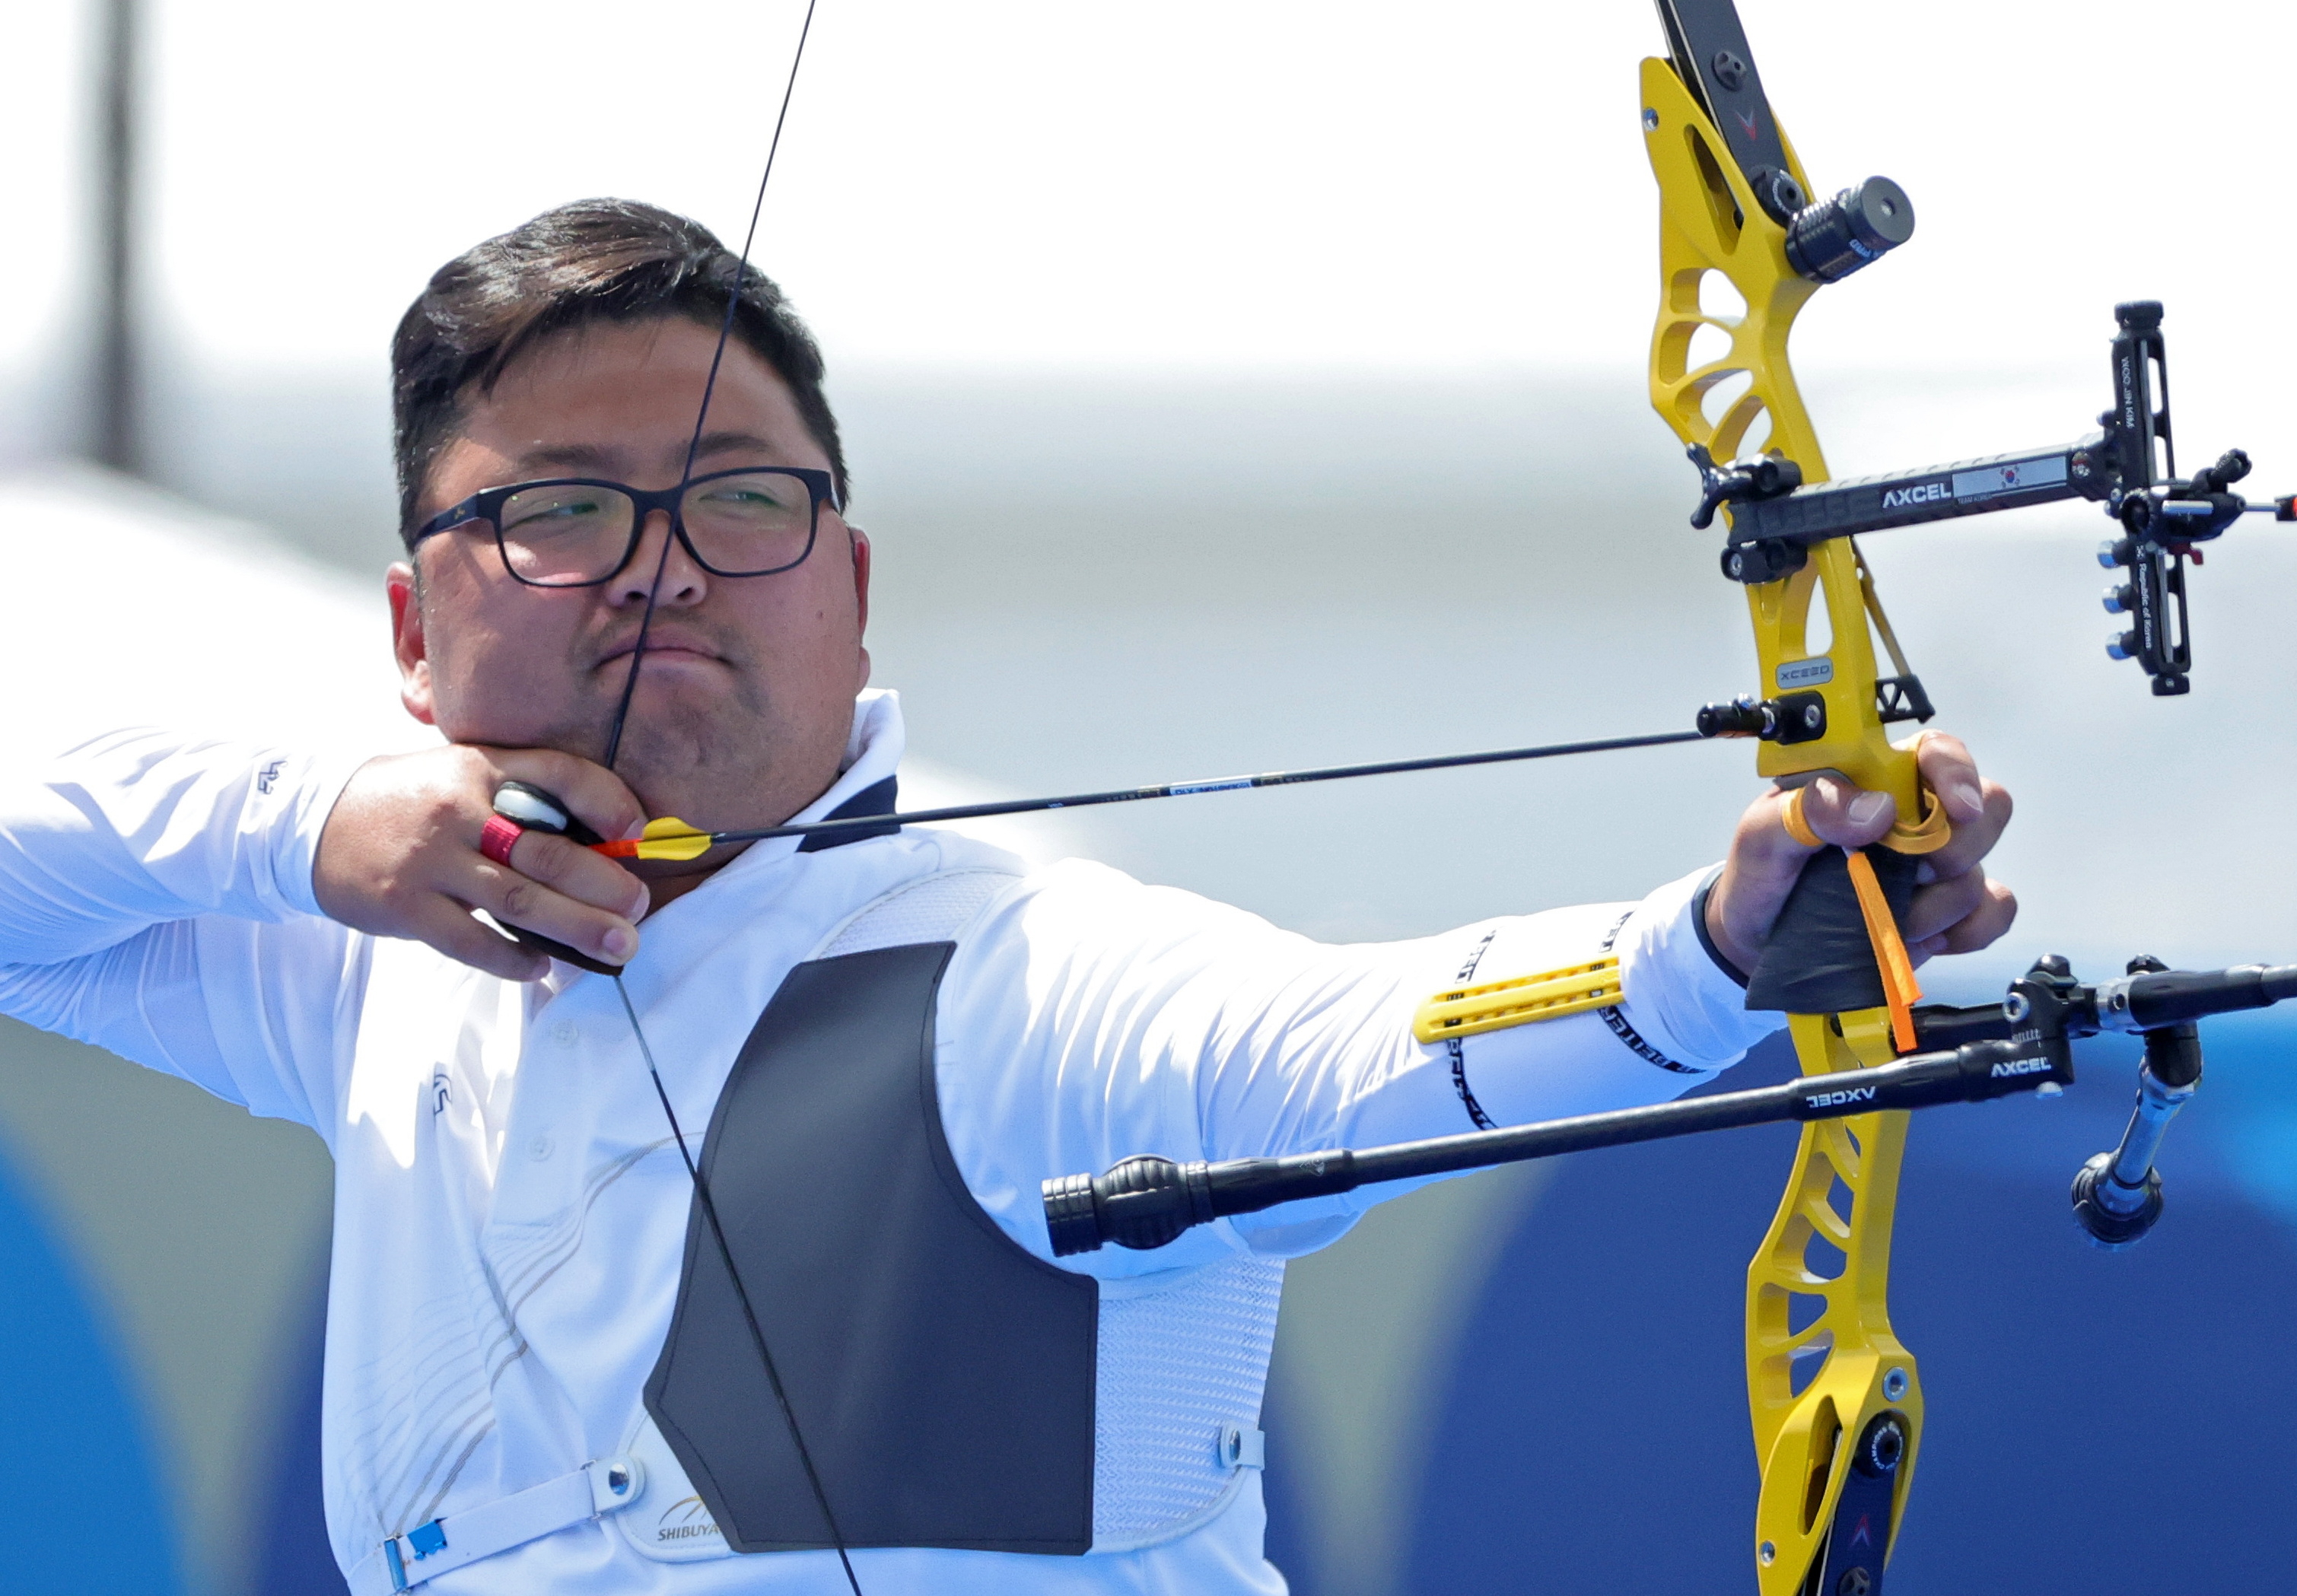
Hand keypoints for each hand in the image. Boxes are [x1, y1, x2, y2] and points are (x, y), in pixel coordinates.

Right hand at [314, 746, 650, 979]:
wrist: (313, 821)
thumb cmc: (412, 802)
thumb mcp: (464, 776)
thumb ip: (521, 798)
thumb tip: (602, 845)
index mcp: (482, 766)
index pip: (561, 773)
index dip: (610, 803)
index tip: (640, 833)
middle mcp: (460, 809)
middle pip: (550, 851)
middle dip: (606, 885)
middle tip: (640, 908)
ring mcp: (431, 860)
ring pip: (521, 900)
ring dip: (578, 928)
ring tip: (619, 945)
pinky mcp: (406, 905)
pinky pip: (472, 941)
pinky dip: (513, 959)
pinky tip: (540, 965)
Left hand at [1704, 731, 2015, 978]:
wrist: (1756, 944)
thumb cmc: (1762, 876)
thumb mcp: (1763, 835)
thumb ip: (1809, 808)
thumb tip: (1877, 809)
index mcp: (1874, 781)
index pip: (1937, 751)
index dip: (1956, 771)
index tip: (1955, 807)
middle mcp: (1915, 817)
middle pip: (1985, 807)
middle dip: (1952, 848)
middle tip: (1906, 874)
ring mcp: (1935, 867)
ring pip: (1978, 873)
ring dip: (1934, 906)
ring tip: (1884, 917)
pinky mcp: (1948, 914)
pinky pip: (1994, 911)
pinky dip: (1968, 930)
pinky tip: (1925, 938)